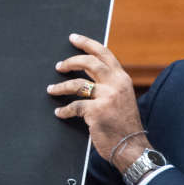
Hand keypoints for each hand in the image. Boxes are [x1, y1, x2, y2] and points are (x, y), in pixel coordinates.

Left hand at [47, 33, 149, 172]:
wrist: (132, 147)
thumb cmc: (125, 125)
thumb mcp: (123, 98)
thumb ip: (111, 84)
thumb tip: (89, 75)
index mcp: (122, 78)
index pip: (104, 53)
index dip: (87, 43)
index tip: (73, 38)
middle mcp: (116, 84)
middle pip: (89, 62)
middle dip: (71, 61)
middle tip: (59, 65)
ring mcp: (106, 97)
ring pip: (77, 84)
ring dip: (60, 87)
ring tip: (51, 89)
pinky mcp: (96, 111)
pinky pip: (74, 106)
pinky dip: (64, 110)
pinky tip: (59, 112)